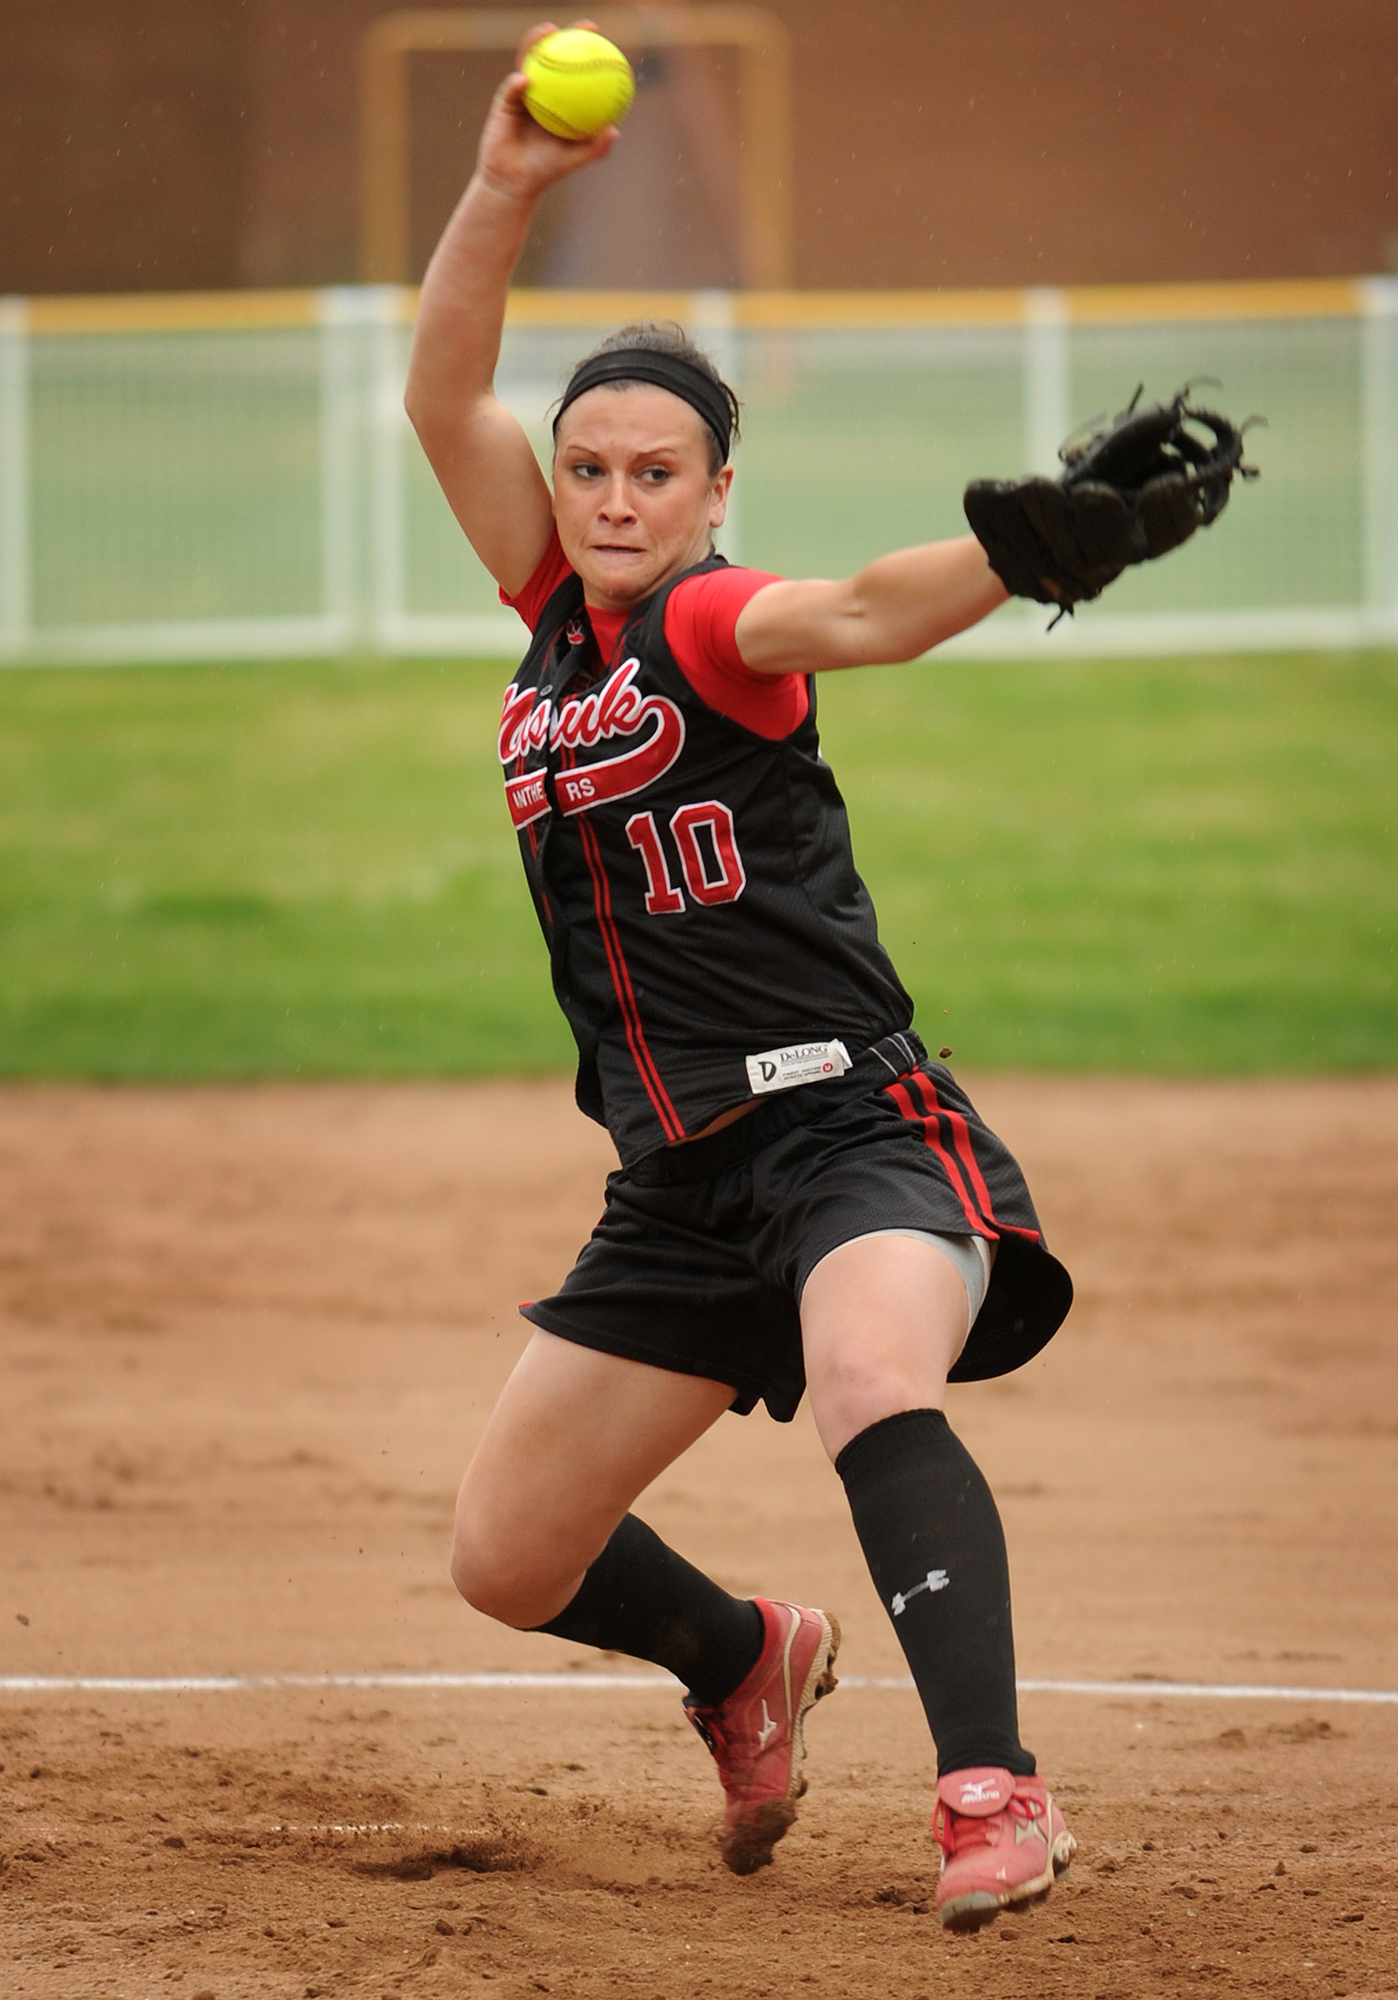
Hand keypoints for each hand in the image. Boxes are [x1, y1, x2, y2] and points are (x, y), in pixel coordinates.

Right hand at [476, 20, 620, 200]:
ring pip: (530, 62)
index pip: (577, 71)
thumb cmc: (545, 171)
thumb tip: (614, 130)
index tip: (604, 40)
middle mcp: (544, 91)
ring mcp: (524, 93)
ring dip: (536, 43)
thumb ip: (595, 147)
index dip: (589, 53)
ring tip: (546, 32)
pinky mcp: (505, 101)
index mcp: (561, 100)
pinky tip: (526, 79)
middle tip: (583, 26)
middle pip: (554, 57)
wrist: (513, 182)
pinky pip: (512, 88)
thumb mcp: (574, 160)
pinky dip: (518, 82)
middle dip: (567, 36)